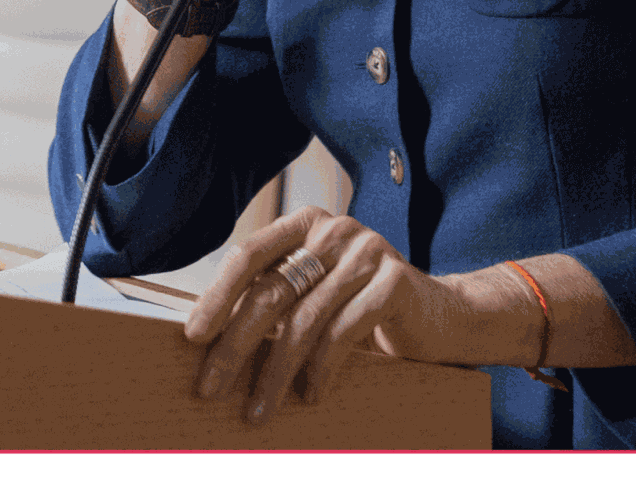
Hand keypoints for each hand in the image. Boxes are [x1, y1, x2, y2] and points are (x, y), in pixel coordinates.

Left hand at [184, 206, 459, 424]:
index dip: (217, 295)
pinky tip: (309, 395)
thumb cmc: (363, 311)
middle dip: (235, 345)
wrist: (443, 318)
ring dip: (275, 373)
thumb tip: (210, 343)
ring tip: (259, 411)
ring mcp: (367, 251)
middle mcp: (333, 230)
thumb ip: (277, 300)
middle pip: (270, 291)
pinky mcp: (395, 280)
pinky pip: (345, 331)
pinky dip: (321, 369)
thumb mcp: (315, 296)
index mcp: (304, 225)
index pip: (248, 254)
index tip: (192, 336)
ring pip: (305, 319)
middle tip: (210, 388)